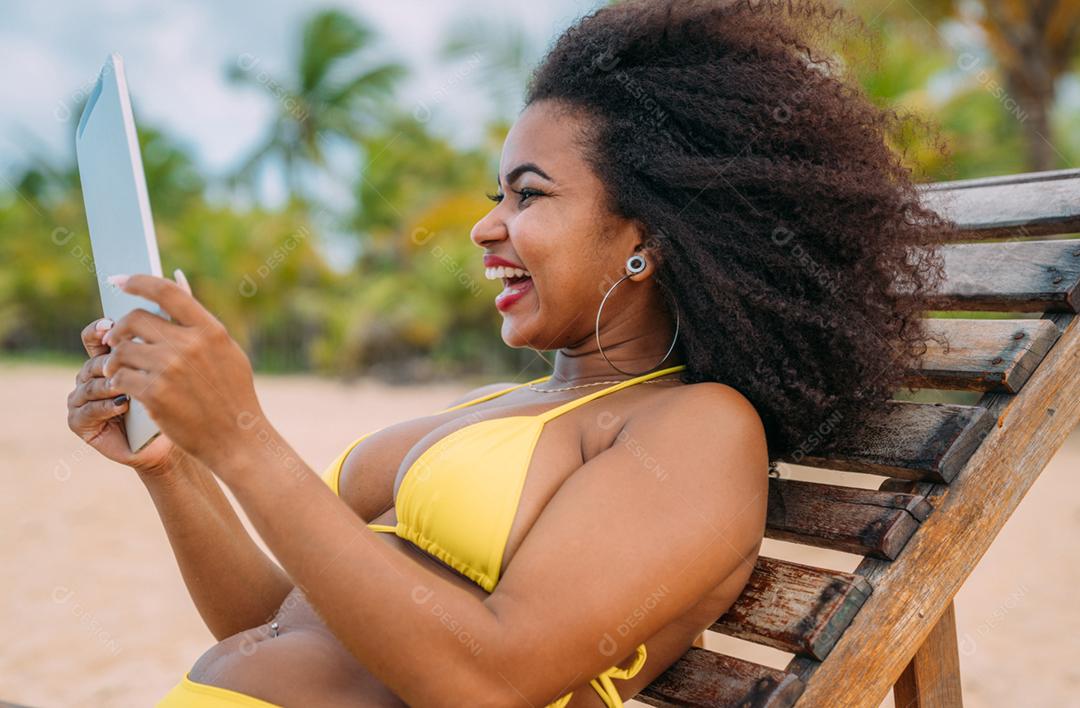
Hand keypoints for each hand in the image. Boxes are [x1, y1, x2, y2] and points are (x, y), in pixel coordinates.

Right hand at [67, 317, 177, 476]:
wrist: (183, 439)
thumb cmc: (184, 398)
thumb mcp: (181, 357)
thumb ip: (175, 321)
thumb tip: (180, 278)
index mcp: (113, 356)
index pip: (98, 334)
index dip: (101, 328)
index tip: (109, 324)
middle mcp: (93, 375)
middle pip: (93, 357)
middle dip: (111, 359)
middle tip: (125, 360)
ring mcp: (83, 398)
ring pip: (88, 381)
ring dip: (109, 383)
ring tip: (127, 386)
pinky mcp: (80, 423)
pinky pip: (85, 410)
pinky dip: (104, 406)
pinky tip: (122, 405)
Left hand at [99, 270, 264, 470]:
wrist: (237, 438)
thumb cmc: (233, 396)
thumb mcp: (228, 354)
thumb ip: (201, 326)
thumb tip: (175, 287)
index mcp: (210, 331)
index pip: (166, 292)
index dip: (138, 281)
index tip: (119, 280)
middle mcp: (189, 345)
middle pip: (136, 319)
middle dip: (119, 328)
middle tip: (114, 338)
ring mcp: (170, 369)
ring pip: (122, 350)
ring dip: (115, 358)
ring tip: (117, 367)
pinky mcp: (154, 394)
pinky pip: (120, 377)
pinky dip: (117, 381)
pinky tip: (122, 387)